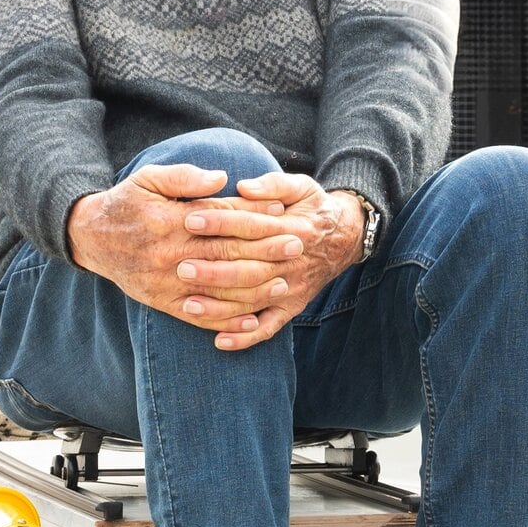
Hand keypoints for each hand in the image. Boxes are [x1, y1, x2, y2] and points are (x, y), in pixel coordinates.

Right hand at [66, 163, 298, 331]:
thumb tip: (223, 179)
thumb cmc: (128, 203)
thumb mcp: (149, 179)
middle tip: (297, 245)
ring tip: (284, 283)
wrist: (92, 238)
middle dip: (266, 250)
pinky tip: (253, 321)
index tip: (284, 210)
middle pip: (226, 254)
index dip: (254, 213)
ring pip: (218, 290)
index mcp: (169, 220)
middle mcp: (169, 254)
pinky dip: (227, 321)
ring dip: (254, 289)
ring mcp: (166, 283)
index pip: (221, 218)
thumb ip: (185, 178)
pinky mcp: (163, 302)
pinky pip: (199, 316)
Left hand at [180, 173, 365, 349]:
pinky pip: (268, 327)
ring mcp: (291, 288)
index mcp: (292, 229)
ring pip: (253, 300)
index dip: (221, 222)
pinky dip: (245, 338)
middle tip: (182, 267)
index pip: (251, 225)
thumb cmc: (312, 208)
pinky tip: (219, 341)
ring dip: (221, 307)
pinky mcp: (292, 307)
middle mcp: (290, 262)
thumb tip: (243, 187)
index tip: (191, 219)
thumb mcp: (301, 186)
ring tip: (189, 305)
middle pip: (249, 268)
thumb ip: (273, 184)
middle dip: (214, 270)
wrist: (345, 238)